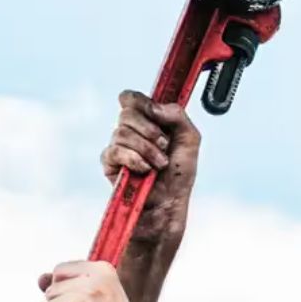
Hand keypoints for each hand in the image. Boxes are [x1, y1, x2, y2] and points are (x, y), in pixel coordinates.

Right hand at [102, 90, 201, 245]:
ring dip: (147, 149)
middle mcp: (131, 131)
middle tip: (165, 146)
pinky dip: (134, 159)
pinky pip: (113, 150)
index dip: (140, 101)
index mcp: (148, 121)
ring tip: (159, 164)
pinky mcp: (109, 163)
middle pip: (126, 112)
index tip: (155, 113)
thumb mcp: (190, 139)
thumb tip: (153, 106)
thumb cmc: (179, 173)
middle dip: (150, 130)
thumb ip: (177, 115)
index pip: (130, 98)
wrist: (170, 203)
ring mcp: (118, 146)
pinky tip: (145, 170)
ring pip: (121, 132)